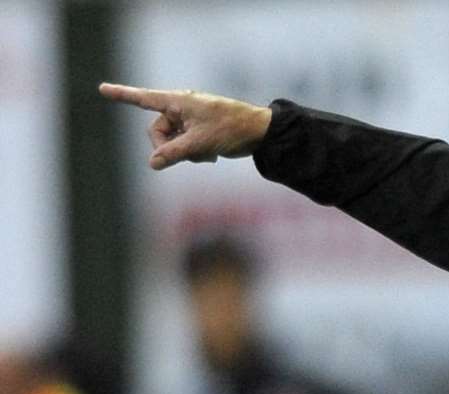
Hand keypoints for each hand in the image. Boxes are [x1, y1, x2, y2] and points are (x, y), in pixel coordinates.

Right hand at [98, 83, 272, 170]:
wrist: (260, 132)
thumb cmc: (231, 129)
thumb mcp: (199, 143)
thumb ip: (173, 153)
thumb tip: (153, 163)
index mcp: (178, 102)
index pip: (144, 99)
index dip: (122, 95)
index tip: (102, 89)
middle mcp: (181, 108)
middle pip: (158, 131)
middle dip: (169, 147)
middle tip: (189, 155)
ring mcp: (190, 120)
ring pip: (172, 141)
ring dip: (185, 152)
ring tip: (207, 153)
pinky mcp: (198, 131)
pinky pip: (185, 145)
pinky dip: (194, 152)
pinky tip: (212, 155)